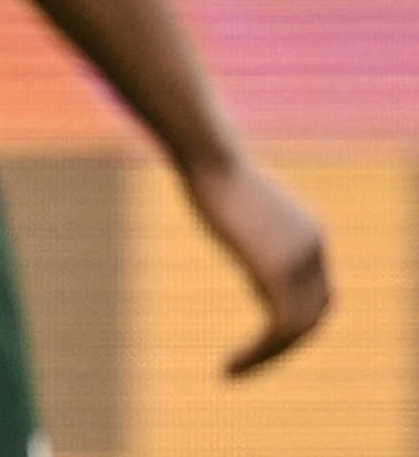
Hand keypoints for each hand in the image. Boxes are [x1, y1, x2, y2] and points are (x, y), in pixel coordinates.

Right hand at [183, 152, 329, 374]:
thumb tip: (247, 250)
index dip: (292, 320)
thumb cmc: (210, 168)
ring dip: (269, 357)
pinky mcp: (278, 272)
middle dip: (285, 345)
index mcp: (311, 233)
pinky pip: (279, 327)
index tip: (258, 337)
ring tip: (234, 370)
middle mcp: (315, 249)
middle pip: (315, 314)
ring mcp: (300, 261)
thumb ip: (254, 232)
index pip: (317, 294)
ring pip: (299, 328)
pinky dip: (259, 354)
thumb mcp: (238, 203)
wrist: (209, 155)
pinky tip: (231, 363)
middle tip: (248, 363)